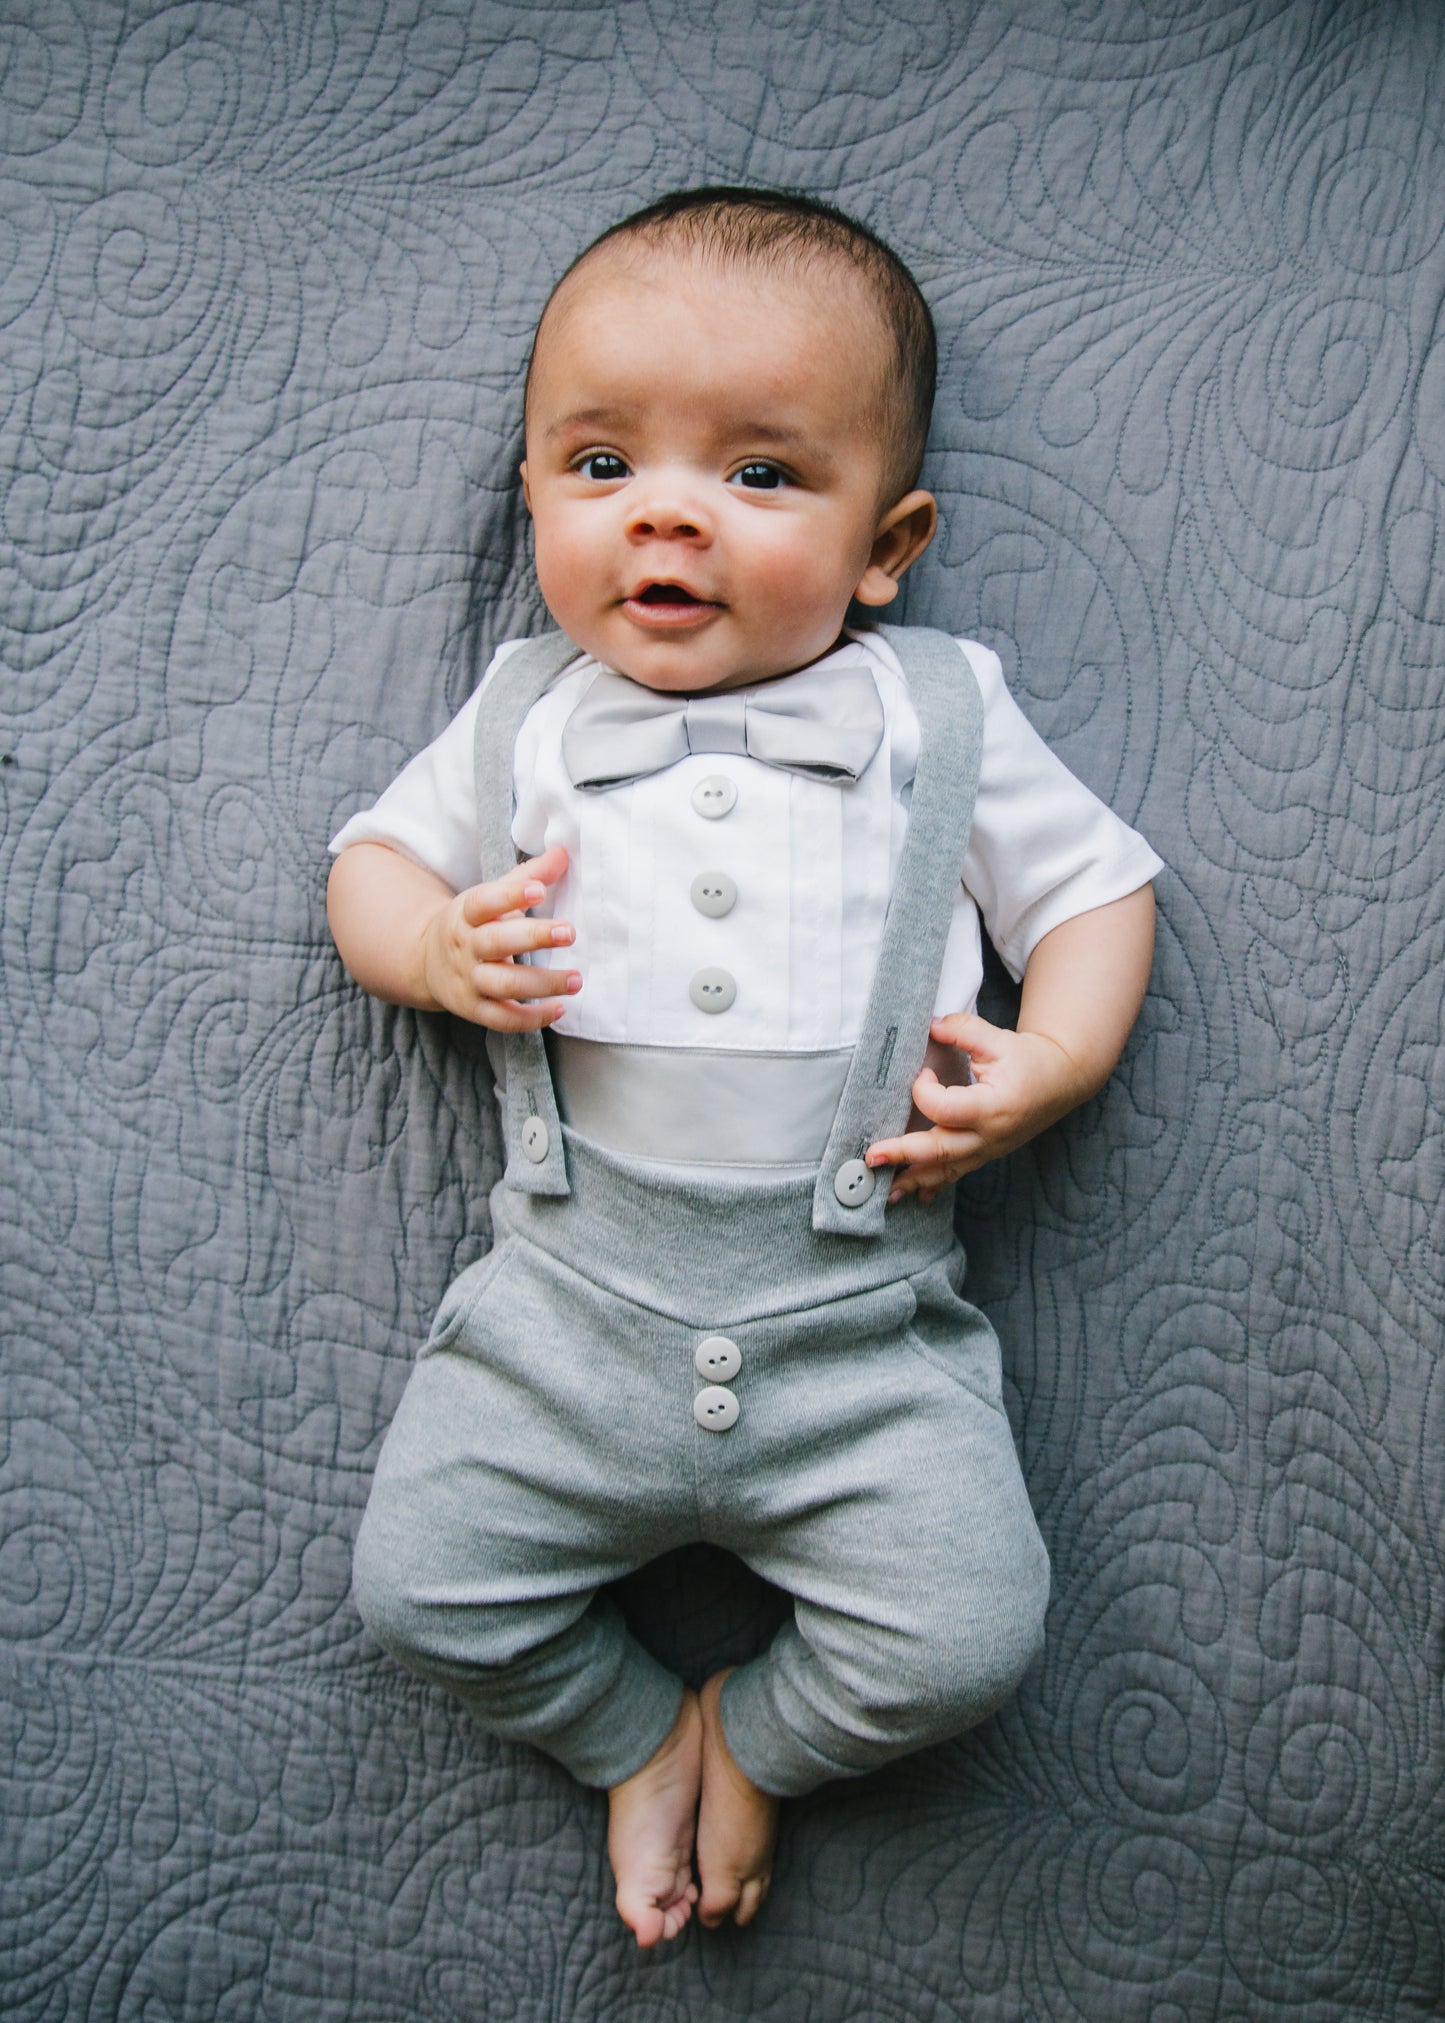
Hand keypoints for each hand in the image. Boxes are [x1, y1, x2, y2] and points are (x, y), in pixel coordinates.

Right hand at [420, 845, 580, 1029]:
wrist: (426, 962)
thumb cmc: (473, 923)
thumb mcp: (490, 896)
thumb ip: (527, 877)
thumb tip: (564, 852)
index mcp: (466, 913)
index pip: (485, 901)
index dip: (511, 896)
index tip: (540, 890)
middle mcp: (465, 947)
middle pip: (497, 942)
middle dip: (534, 937)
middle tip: (570, 933)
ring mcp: (468, 981)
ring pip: (504, 984)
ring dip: (542, 983)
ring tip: (577, 979)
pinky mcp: (474, 1009)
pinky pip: (502, 1019)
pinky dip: (531, 1018)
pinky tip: (560, 1008)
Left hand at [866, 1013, 1090, 1203]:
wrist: (1062, 1081)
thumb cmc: (1030, 1059)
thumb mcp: (998, 1038)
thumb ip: (962, 1029)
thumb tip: (929, 1025)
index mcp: (993, 1106)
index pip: (944, 1108)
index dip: (923, 1090)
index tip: (922, 1073)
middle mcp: (990, 1135)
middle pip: (940, 1150)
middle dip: (902, 1154)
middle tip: (872, 1156)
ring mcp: (988, 1150)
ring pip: (946, 1170)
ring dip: (914, 1180)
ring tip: (885, 1191)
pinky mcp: (986, 1154)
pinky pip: (957, 1174)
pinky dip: (934, 1184)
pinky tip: (914, 1196)